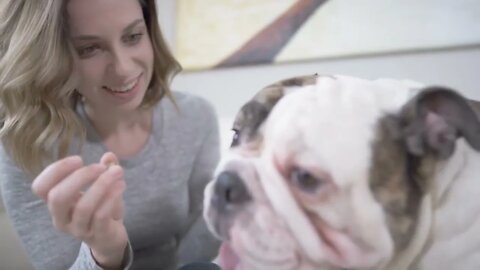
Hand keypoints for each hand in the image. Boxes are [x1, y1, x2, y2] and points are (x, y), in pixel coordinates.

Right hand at [32, 152, 127, 268]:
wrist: (110, 238)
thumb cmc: (99, 208)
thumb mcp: (100, 186)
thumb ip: (104, 169)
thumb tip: (110, 156)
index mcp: (56, 203)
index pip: (40, 187)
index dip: (56, 170)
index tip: (79, 159)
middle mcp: (61, 218)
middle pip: (57, 197)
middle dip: (80, 177)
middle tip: (100, 167)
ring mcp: (78, 229)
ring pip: (83, 207)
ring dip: (101, 185)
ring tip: (117, 172)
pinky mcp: (97, 235)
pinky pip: (101, 216)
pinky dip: (111, 197)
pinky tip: (121, 185)